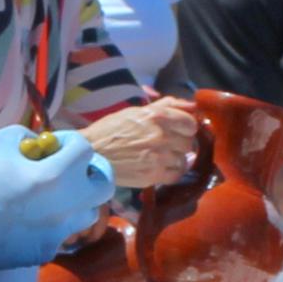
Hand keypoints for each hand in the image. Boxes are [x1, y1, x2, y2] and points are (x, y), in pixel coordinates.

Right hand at [0, 125, 117, 272]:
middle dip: (91, 172)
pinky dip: (54, 221)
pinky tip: (31, 217)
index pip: (86, 150)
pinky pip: (63, 232)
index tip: (53, 144)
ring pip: (88, 212)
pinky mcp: (47, 250)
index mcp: (56, 176)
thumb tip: (41, 143)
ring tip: (53, 194)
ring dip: (77, 198)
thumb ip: (26, 135)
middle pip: (104, 185)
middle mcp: (67, 206)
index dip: (69, 141)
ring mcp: (59, 232)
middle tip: (72, 169)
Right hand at [83, 96, 201, 190]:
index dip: (186, 127)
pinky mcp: (153, 175)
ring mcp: (159, 157)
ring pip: (183, 159)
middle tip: (166, 144)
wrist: (91, 154)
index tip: (179, 131)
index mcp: (157, 116)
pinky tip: (160, 168)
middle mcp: (161, 136)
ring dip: (174, 158)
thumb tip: (192, 106)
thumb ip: (166, 106)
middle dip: (179, 143)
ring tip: (160, 157)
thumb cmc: (110, 130)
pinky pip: (176, 175)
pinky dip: (171, 172)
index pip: (190, 123)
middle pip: (188, 142)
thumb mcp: (136, 111)